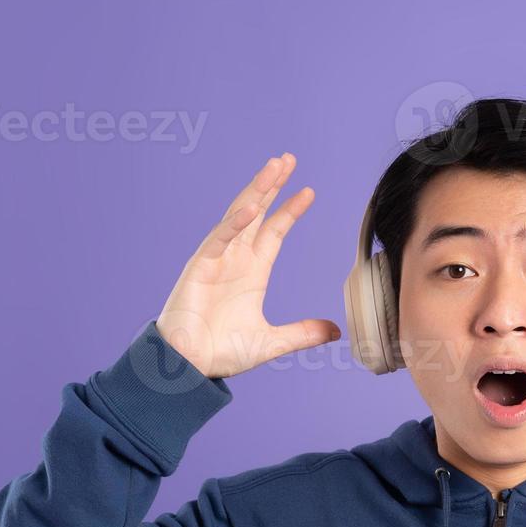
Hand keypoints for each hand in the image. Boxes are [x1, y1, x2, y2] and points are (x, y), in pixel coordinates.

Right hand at [156, 153, 340, 378]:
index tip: (309, 191)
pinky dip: (234, 223)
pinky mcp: (200, 267)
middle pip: (257, 213)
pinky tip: (252, 206)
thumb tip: (336, 330)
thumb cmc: (222, 353)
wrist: (189, 368)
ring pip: (239, 216)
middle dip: (272, 185)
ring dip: (257, 190)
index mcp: (253, 271)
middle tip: (288, 159)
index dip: (290, 210)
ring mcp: (217, 260)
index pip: (275, 231)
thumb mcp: (272, 342)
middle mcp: (236, 259)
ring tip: (274, 166)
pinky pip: (219, 239)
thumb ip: (303, 333)